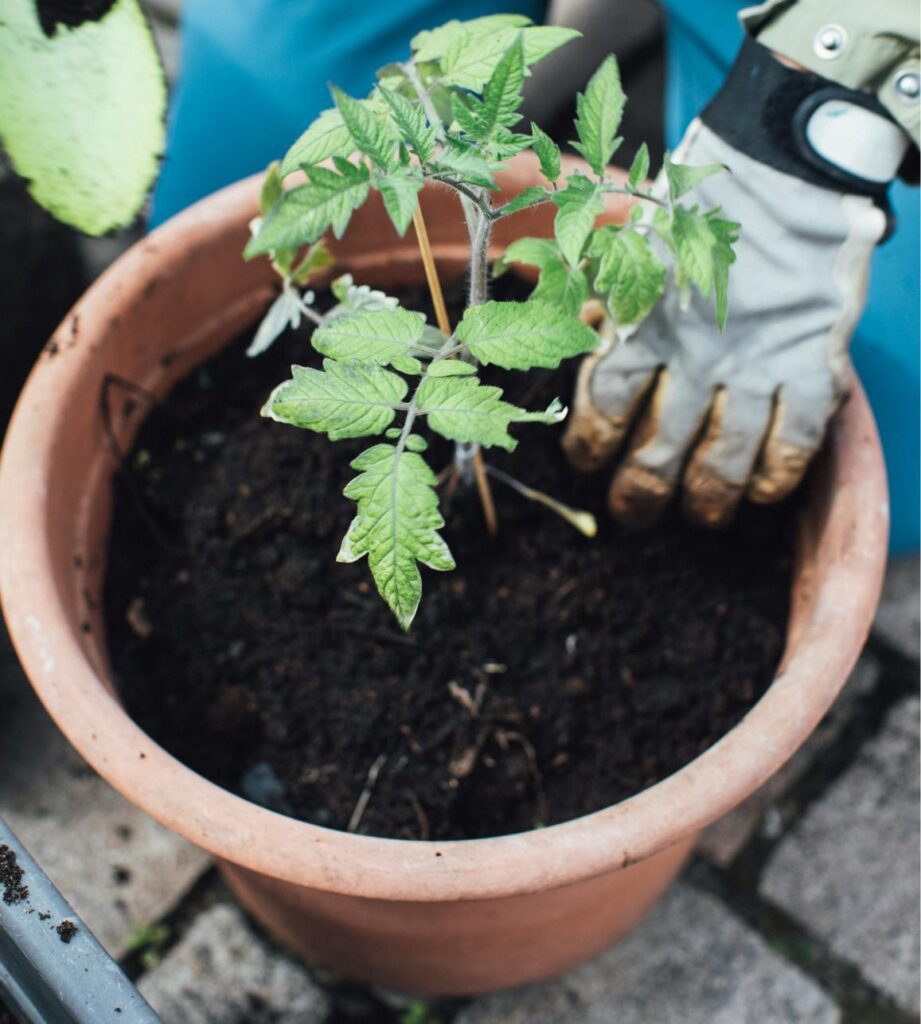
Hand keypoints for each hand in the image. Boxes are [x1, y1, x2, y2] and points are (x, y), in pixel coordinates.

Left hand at [563, 115, 887, 525]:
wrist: (784, 168)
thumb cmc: (692, 210)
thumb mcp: (624, 244)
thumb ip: (590, 293)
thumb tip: (548, 318)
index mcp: (642, 322)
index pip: (605, 403)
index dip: (590, 443)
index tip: (586, 460)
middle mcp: (693, 354)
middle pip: (658, 450)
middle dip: (640, 493)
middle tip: (633, 510)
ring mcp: (754, 363)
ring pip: (723, 459)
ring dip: (706, 498)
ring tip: (700, 513)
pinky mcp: (811, 363)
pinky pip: (794, 441)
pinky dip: (776, 475)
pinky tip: (760, 490)